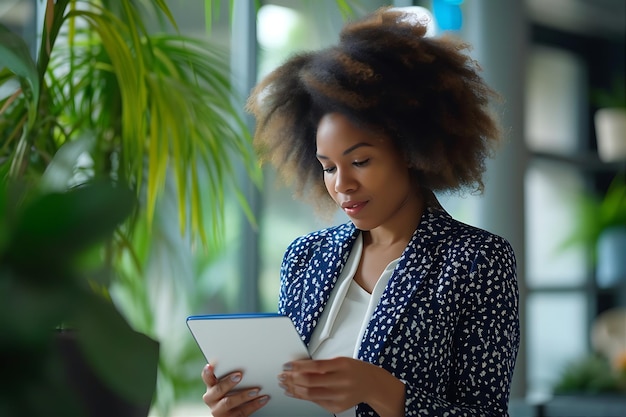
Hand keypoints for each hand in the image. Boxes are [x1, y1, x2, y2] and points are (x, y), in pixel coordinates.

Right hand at [201, 364, 268, 415]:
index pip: (206, 377)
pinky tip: (263, 399)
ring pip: (228, 402)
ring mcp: (218, 410)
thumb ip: (232, 373)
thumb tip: (245, 357)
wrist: (234, 412)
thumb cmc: (234, 391)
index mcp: (211, 386)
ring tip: (256, 390)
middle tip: (239, 375)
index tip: (210, 366)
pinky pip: (241, 412)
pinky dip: (254, 405)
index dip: (207, 372)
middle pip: (217, 390)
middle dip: (228, 382)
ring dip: (243, 395)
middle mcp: (211, 399)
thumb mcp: (229, 383)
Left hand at [277, 357, 404, 416]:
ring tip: (284, 383)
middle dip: (292, 378)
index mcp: (342, 365)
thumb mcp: (341, 360)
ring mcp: (339, 396)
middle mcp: (342, 381)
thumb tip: (298, 366)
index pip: (315, 366)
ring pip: (310, 394)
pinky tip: (293, 392)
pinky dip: (301, 396)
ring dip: (293, 388)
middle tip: (282, 375)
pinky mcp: (337, 407)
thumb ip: (322, 364)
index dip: (298, 366)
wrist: (371, 384)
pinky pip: (315, 402)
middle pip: (310, 382)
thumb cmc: (354, 370)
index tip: (287, 365)